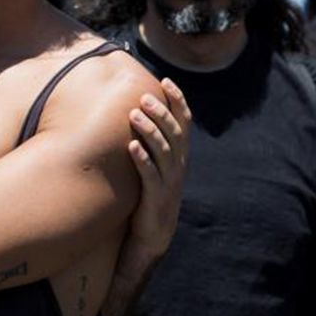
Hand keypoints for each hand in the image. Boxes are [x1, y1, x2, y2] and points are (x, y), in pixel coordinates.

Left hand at [125, 78, 190, 256]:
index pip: (184, 122)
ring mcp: (169, 181)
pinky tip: (131, 147)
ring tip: (133, 115)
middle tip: (144, 97)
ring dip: (149, 131)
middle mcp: (178, 165)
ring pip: (164, 151)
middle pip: (175, 133)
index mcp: (180, 155)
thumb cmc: (150, 194)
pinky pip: (150, 175)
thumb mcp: (157, 165)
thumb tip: (139, 110)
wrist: (154, 234)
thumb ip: (154, 142)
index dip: (178, 101)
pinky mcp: (156, 197)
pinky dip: (142, 159)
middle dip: (161, 113)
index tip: (165, 81)